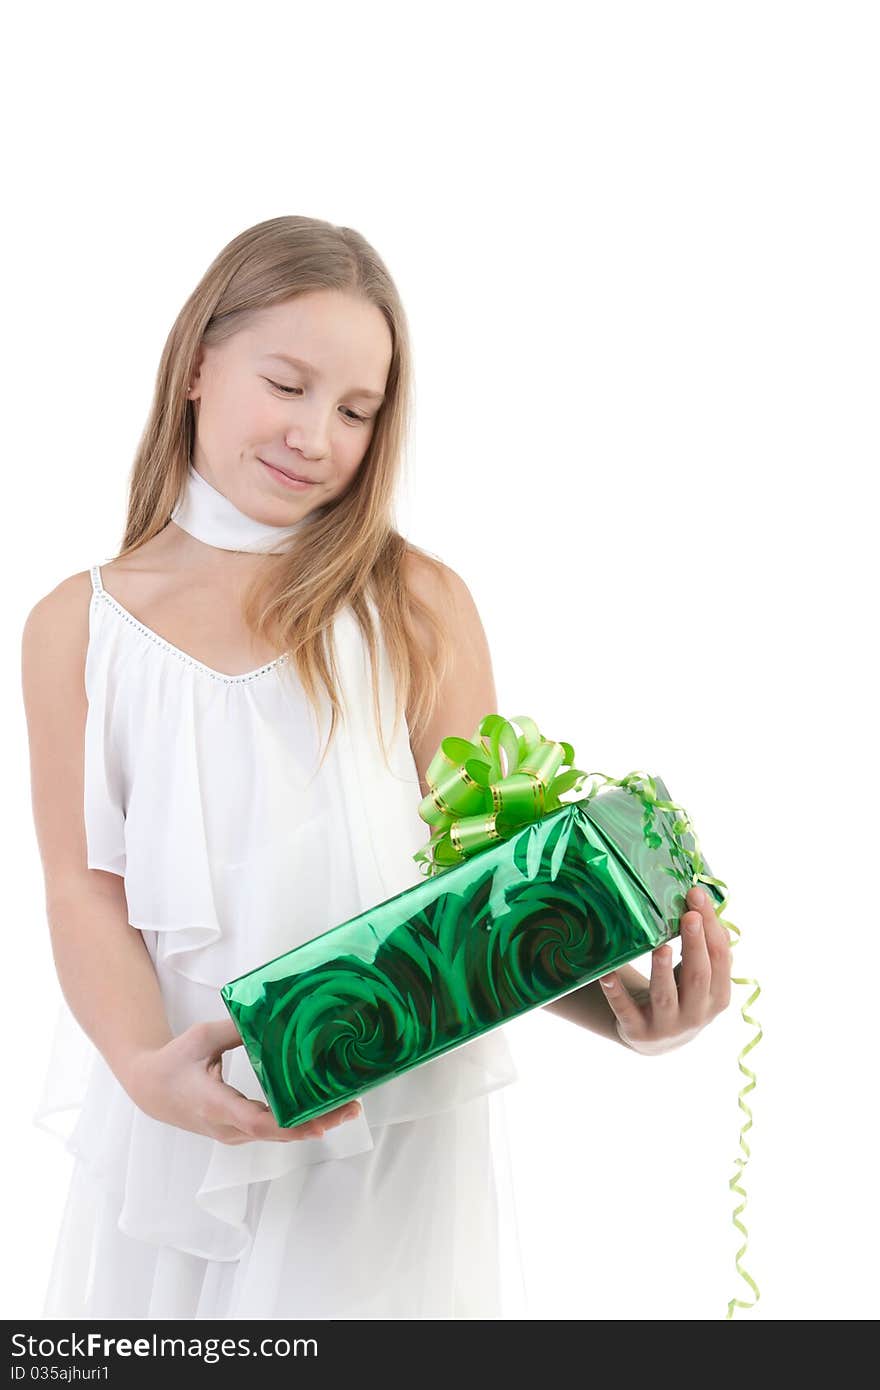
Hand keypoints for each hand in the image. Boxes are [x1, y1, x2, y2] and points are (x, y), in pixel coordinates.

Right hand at [125, 1019, 361, 1144]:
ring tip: (346, 1107)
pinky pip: (272, 1132)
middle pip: (277, 1133)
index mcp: (215, 1103)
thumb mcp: (202, 1037)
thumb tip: (268, 1016)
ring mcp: (233, 1134)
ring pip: (278, 1136)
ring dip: (312, 1124)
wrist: (150, 1089)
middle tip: (351, 1107)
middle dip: (316, 1123)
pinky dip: (298, 1123)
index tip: (319, 1121)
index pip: (255, 1121)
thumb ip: (235, 1029)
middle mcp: (227, 1126)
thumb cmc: (175, 1061)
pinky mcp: (239, 1132)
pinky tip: (320, 1109)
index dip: (290, 1125)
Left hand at [599, 885, 732, 1054]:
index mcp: (717, 997)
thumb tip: (709, 909)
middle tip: (688, 915)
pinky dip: (615, 992)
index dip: (711, 929)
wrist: (656, 1040)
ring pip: (665, 996)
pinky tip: (607, 974)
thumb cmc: (682, 995)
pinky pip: (625, 1009)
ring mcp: (665, 1026)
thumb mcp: (701, 978)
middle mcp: (695, 1015)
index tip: (698, 896)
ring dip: (662, 971)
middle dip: (694, 945)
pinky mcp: (636, 1030)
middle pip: (698, 977)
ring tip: (661, 947)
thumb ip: (709, 949)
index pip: (720, 960)